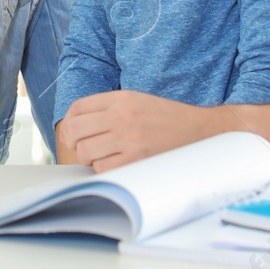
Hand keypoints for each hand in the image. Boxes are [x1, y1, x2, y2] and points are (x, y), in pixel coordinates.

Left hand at [56, 90, 221, 170]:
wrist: (201, 131)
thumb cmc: (167, 118)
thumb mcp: (137, 100)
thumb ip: (108, 108)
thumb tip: (78, 125)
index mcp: (121, 99)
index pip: (77, 108)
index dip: (69, 123)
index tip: (72, 132)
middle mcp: (122, 116)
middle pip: (75, 130)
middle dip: (74, 141)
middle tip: (83, 147)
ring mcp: (128, 139)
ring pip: (86, 152)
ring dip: (90, 157)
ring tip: (104, 155)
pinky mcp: (136, 160)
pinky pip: (103, 168)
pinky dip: (105, 169)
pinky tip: (117, 163)